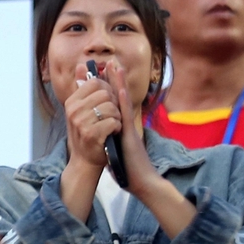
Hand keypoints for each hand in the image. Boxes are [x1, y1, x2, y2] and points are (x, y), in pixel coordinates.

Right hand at [63, 63, 122, 169]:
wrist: (85, 160)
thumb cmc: (86, 132)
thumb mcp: (80, 109)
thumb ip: (82, 86)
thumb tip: (82, 65)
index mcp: (71, 101)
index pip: (96, 83)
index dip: (107, 90)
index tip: (107, 102)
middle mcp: (73, 110)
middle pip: (106, 94)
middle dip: (114, 104)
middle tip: (111, 116)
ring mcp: (81, 122)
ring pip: (111, 108)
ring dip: (117, 117)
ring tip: (112, 125)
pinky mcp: (91, 134)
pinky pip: (113, 122)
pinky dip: (117, 127)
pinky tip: (112, 132)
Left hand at [103, 62, 158, 191]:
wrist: (141, 182)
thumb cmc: (129, 169)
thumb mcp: (116, 150)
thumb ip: (111, 141)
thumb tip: (104, 137)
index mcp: (120, 126)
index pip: (113, 103)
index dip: (109, 89)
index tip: (102, 74)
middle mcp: (125, 123)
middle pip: (119, 98)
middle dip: (114, 80)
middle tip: (110, 62)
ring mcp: (128, 128)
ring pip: (123, 102)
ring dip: (119, 85)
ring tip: (115, 67)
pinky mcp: (129, 135)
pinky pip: (125, 116)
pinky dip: (122, 102)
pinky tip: (118, 90)